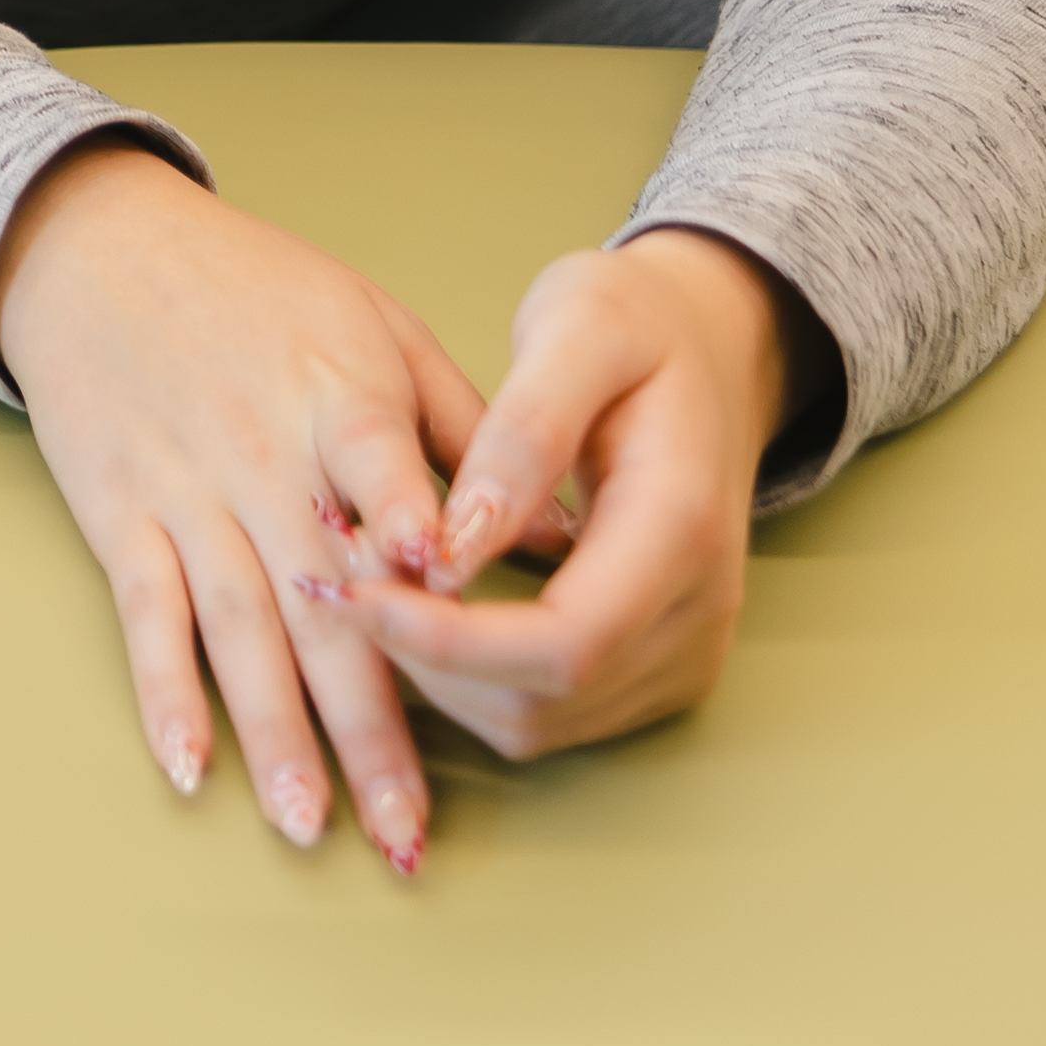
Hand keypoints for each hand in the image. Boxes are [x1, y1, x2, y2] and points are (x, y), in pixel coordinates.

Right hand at [0, 137, 487, 869]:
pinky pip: (145, 615)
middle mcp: (259, 457)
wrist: (94, 248)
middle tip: (405, 827)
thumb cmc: (252, 283)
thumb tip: (559, 530)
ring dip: (274, 735)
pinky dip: (162, 691)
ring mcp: (184, 492)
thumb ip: (462, 427)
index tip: (445, 599)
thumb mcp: (374, 322)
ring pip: (237, 630)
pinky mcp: (120, 513)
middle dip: (365, 722)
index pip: (376, 469)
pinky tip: (189, 765)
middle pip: (321, 604)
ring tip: (310, 826)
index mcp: (332, 395)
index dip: (407, 530)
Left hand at [324, 228, 794, 764]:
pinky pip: (545, 712)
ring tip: (368, 581)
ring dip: (436, 674)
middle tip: (336, 574)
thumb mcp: (581, 329)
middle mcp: (699, 612)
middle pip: (542, 700)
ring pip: (534, 722)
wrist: (709, 348)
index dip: (447, 640)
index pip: (566, 642)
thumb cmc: (637, 322)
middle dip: (422, 656)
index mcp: (683, 530)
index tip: (349, 589)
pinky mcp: (654, 667)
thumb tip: (458, 541)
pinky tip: (417, 604)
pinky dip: (466, 678)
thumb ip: (524, 433)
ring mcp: (684, 650)